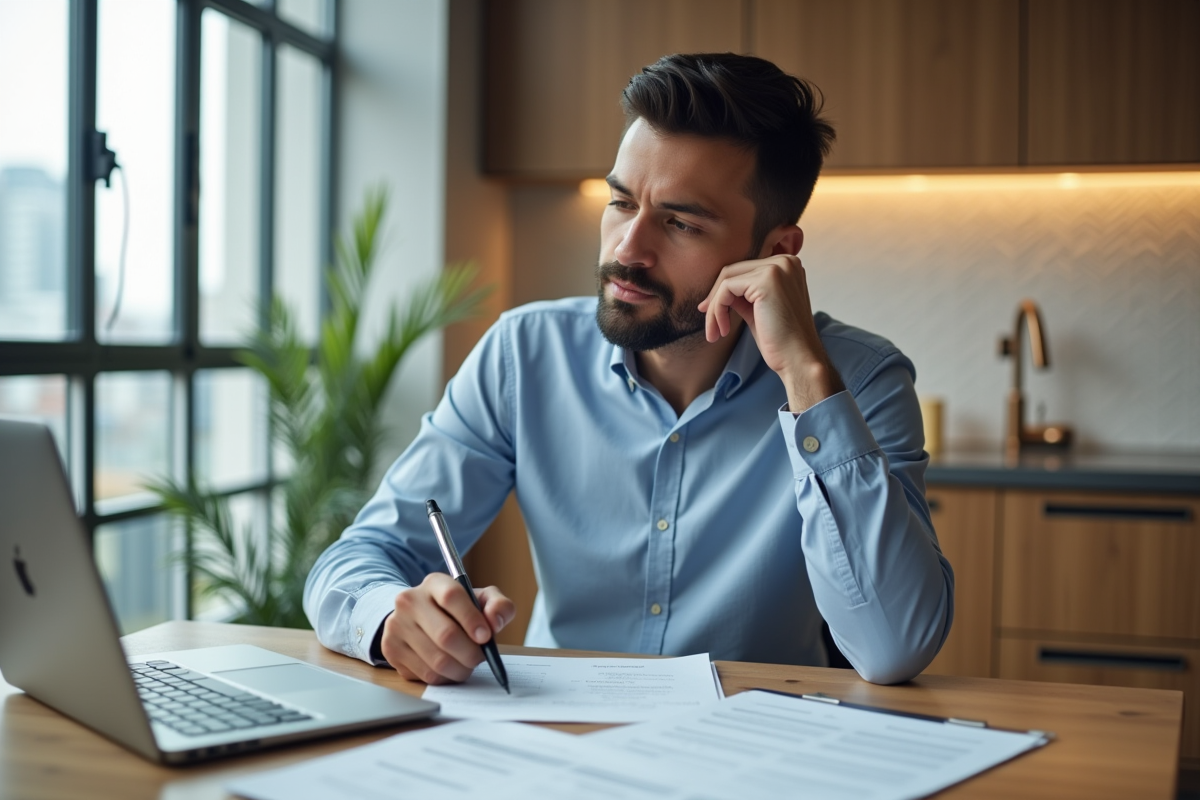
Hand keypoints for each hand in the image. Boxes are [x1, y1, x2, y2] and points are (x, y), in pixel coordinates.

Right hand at [379, 573, 514, 683]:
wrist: (418, 618)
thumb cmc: (456, 610)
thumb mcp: (480, 600)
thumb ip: (498, 605)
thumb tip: (495, 622)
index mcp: (434, 583)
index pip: (452, 597)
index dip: (472, 620)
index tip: (486, 637)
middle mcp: (409, 601)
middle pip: (445, 635)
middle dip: (471, 653)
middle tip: (480, 657)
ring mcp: (397, 626)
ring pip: (437, 660)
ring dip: (460, 669)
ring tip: (467, 663)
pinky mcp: (391, 650)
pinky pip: (426, 675)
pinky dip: (445, 677)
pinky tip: (449, 668)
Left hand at [698, 253, 843, 411]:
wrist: (799, 359)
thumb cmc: (780, 340)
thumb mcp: (758, 310)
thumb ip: (742, 295)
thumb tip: (714, 294)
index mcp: (786, 265)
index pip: (743, 271)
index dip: (722, 292)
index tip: (710, 313)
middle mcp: (785, 261)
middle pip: (733, 271)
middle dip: (715, 299)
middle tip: (710, 326)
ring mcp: (777, 268)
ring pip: (727, 280)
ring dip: (714, 308)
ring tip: (715, 333)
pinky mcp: (767, 280)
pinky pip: (727, 289)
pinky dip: (718, 310)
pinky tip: (723, 330)